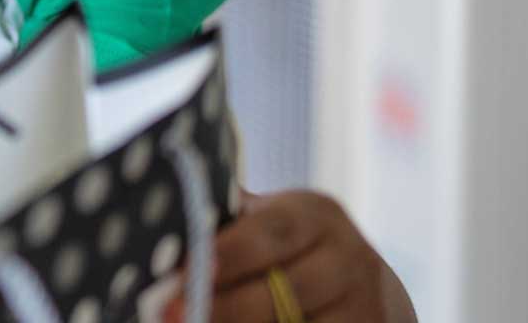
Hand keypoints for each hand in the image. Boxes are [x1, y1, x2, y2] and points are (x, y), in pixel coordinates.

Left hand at [184, 190, 415, 322]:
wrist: (367, 293)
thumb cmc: (288, 254)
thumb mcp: (267, 226)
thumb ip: (223, 224)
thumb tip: (159, 221)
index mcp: (314, 214)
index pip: (268, 233)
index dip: (225, 255)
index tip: (180, 275)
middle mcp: (348, 257)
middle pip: (281, 290)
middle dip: (223, 306)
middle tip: (168, 314)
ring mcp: (365, 305)